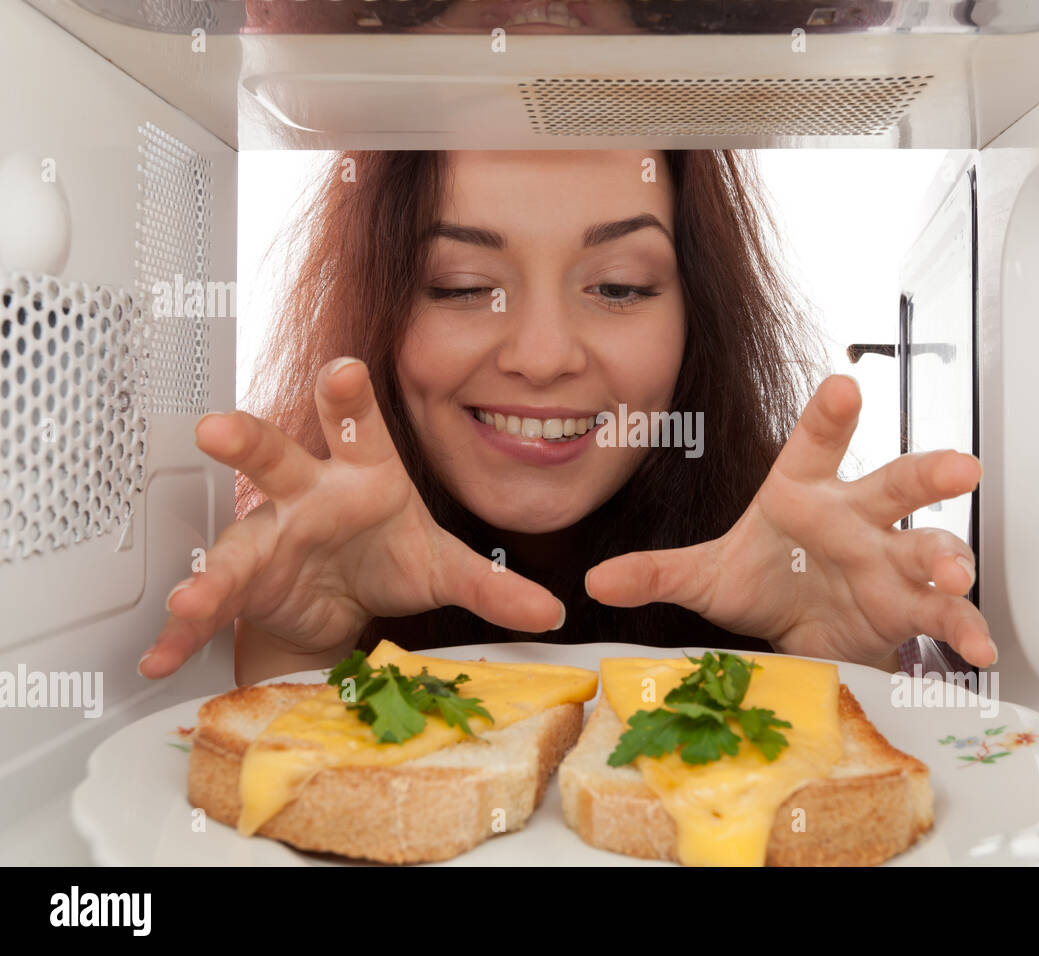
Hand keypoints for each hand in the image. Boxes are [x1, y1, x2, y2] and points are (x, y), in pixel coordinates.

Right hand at [140, 357, 565, 678]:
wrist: (344, 593)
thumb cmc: (389, 553)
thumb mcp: (443, 567)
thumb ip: (493, 585)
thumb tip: (550, 612)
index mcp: (364, 471)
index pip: (360, 425)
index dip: (350, 395)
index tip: (345, 369)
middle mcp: (308, 492)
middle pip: (277, 457)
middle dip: (250, 442)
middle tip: (219, 430)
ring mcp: (269, 534)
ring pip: (234, 538)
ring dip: (210, 567)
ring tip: (193, 597)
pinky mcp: (245, 581)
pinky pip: (214, 604)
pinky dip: (189, 631)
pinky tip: (165, 653)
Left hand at [585, 375, 993, 667]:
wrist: (799, 627)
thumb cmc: (764, 578)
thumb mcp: (707, 577)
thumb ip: (657, 573)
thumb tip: (598, 580)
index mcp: (803, 492)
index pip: (815, 444)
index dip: (828, 416)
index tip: (842, 387)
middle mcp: (854, 517)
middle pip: (895, 486)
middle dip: (926, 474)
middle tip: (956, 467)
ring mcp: (888, 560)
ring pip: (929, 545)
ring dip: (947, 555)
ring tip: (954, 570)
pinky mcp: (908, 606)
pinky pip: (941, 612)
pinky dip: (961, 627)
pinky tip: (975, 645)